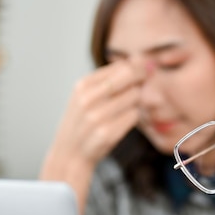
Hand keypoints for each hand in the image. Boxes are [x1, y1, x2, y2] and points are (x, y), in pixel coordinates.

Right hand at [42, 59, 144, 179]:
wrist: (69, 154)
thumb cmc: (83, 121)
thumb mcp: (87, 95)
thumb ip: (111, 79)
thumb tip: (142, 60)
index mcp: (83, 85)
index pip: (121, 66)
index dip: (137, 69)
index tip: (143, 74)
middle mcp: (88, 98)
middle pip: (130, 76)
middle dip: (142, 79)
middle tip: (145, 85)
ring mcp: (97, 116)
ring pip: (135, 96)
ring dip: (136, 101)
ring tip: (124, 108)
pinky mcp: (107, 133)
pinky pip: (134, 115)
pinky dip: (132, 117)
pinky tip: (121, 122)